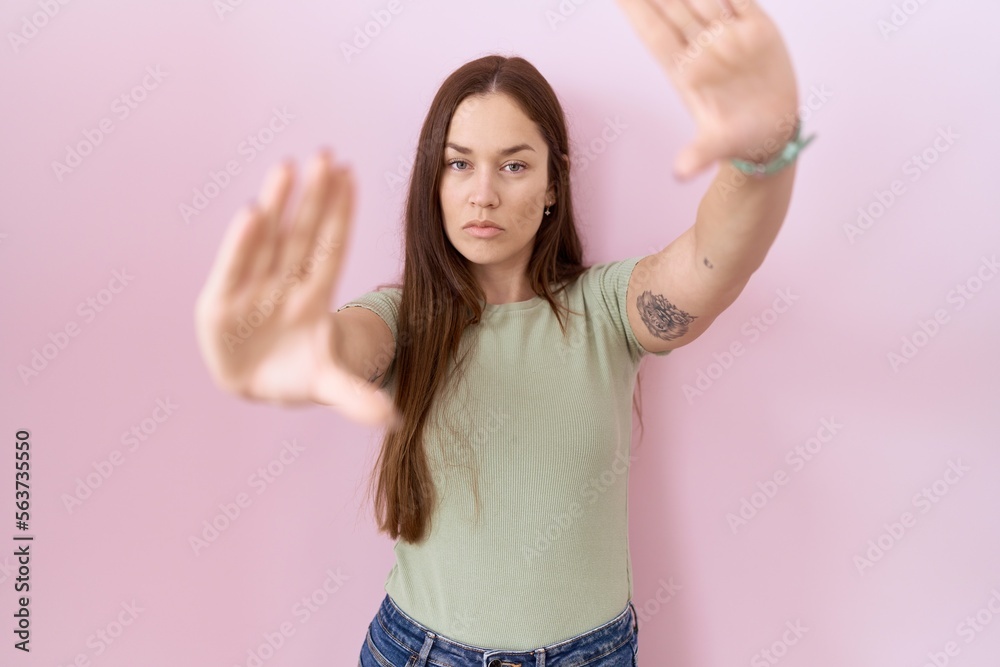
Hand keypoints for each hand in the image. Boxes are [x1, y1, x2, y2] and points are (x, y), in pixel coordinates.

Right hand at [193, 150, 399, 427]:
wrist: (259, 381)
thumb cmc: (301, 371)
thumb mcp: (330, 384)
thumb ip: (357, 398)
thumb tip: (393, 419)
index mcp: (315, 296)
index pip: (331, 248)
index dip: (341, 215)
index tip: (350, 177)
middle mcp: (285, 284)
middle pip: (301, 235)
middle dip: (313, 198)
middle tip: (325, 155)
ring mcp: (253, 289)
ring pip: (267, 242)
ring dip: (276, 206)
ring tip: (286, 168)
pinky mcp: (221, 303)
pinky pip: (232, 268)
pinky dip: (240, 245)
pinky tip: (250, 212)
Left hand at [615, 0, 799, 179]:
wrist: (773, 134)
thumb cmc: (737, 139)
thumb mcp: (718, 147)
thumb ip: (699, 155)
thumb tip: (680, 173)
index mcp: (684, 71)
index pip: (654, 33)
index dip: (635, 9)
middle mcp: (702, 48)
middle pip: (672, 6)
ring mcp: (728, 35)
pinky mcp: (757, 28)